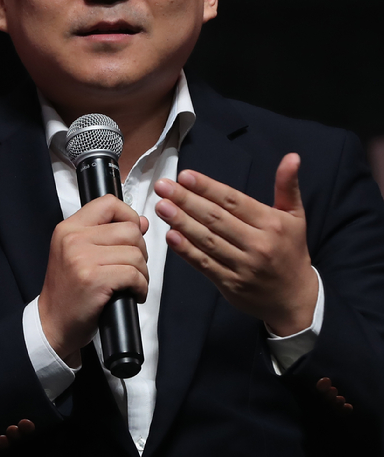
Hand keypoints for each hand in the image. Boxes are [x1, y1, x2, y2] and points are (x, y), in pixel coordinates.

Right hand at [39, 194, 148, 363]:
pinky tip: (133, 294)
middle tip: (132, 267)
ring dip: (142, 272)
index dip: (128, 216)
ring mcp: (82, 259)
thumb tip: (142, 222)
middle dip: (140, 250)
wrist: (53, 324)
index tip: (130, 235)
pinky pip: (134, 274)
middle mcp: (73, 239)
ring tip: (132, 284)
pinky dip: (141, 287)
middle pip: (129, 230)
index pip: (109, 202)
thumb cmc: (69, 290)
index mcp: (69, 228)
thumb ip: (108, 234)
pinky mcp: (94, 280)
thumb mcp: (79, 253)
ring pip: (135, 254)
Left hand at [154, 153, 317, 334]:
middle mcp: (257, 244)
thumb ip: (287, 186)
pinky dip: (186, 251)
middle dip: (187, 201)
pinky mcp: (230, 284)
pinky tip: (170, 237)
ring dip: (182, 223)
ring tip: (162, 206)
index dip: (208, 188)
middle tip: (164, 187)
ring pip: (208, 241)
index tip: (185, 176)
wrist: (294, 298)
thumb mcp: (295, 216)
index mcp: (271, 224)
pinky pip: (205, 265)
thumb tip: (292, 157)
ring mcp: (242, 266)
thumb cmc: (290, 250)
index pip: (234, 201)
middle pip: (216, 219)